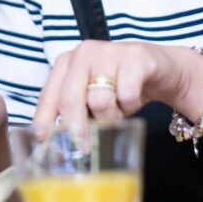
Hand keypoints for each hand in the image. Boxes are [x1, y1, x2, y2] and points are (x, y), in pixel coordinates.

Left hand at [32, 40, 200, 132]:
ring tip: (117, 110)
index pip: (49, 95)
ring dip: (110, 116)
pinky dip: (131, 106)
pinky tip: (133, 98)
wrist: (158, 68)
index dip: (45, 120)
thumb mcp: (90, 97)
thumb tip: (53, 141)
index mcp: (66, 62)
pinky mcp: (135, 58)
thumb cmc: (118, 86)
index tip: (44, 140)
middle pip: (70, 99)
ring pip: (99, 101)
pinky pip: (127, 96)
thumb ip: (72, 112)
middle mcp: (84, 53)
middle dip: (76, 128)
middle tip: (83, 148)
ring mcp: (109, 52)